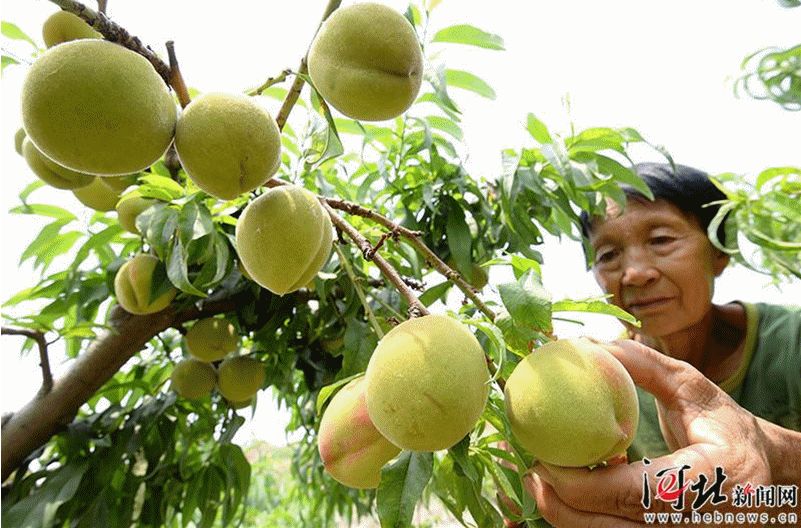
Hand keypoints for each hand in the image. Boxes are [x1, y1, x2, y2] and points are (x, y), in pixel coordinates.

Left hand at [523, 339, 798, 527]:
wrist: (763, 474)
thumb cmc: (726, 427)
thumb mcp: (694, 388)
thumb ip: (644, 366)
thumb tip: (589, 343)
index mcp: (710, 480)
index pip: (631, 493)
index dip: (578, 481)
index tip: (543, 455)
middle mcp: (695, 520)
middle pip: (607, 526)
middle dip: (558, 501)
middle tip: (531, 468)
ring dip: (565, 513)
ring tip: (541, 479)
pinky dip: (585, 517)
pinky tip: (571, 489)